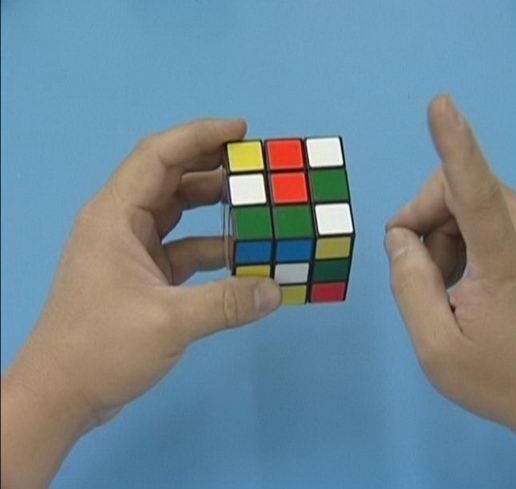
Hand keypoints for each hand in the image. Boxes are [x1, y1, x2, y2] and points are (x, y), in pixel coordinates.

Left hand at [1, 119, 281, 487]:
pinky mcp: (142, 279)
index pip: (158, 156)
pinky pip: (184, 250)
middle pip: (170, 180)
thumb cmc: (101, 347)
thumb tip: (277, 290)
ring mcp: (132, 253)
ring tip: (257, 205)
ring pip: (179, 216)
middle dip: (213, 168)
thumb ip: (228, 303)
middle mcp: (121, 225)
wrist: (61, 396)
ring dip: (215, 209)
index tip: (243, 130)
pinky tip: (243, 257)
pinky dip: (213, 250)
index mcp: (115, 217)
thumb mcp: (169, 321)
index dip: (200, 136)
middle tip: (258, 167)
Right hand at [385, 95, 515, 487]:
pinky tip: (472, 281)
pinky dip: (465, 240)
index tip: (442, 106)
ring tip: (453, 288)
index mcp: (507, 261)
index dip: (454, 145)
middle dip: (426, 226)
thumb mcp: (436, 347)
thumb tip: (401, 238)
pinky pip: (486, 214)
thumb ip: (410, 285)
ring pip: (468, 202)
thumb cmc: (499, 379)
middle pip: (457, 191)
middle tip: (427, 278)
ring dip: (444, 238)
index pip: (475, 192)